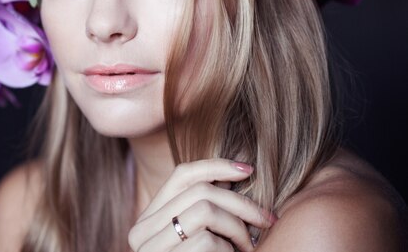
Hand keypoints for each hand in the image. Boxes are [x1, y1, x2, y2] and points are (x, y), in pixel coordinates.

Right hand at [128, 159, 275, 251]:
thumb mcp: (198, 237)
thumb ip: (201, 209)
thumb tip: (237, 171)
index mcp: (149, 220)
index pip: (181, 174)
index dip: (216, 166)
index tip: (248, 170)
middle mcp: (141, 232)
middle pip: (199, 190)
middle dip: (241, 202)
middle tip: (267, 220)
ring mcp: (150, 249)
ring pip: (205, 210)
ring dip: (238, 227)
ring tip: (248, 247)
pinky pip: (208, 240)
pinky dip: (229, 250)